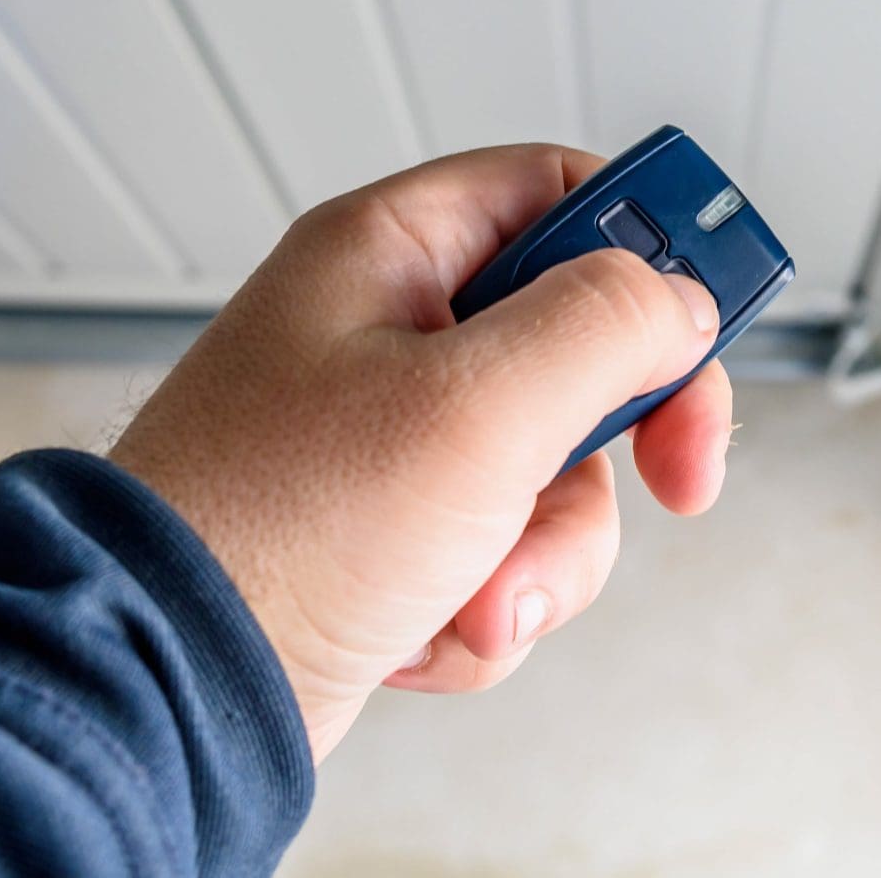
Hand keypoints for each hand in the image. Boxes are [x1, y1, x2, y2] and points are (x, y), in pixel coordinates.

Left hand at [108, 144, 732, 759]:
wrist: (166, 690)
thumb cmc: (274, 531)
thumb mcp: (478, 404)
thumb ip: (605, 326)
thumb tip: (680, 300)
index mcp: (389, 254)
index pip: (559, 192)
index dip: (651, 245)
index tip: (715, 313)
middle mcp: (387, 334)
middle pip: (580, 348)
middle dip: (613, 445)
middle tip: (672, 475)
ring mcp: (389, 442)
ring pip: (555, 471)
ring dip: (543, 550)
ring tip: (477, 590)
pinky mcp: (391, 537)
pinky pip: (505, 552)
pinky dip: (489, 604)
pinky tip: (429, 628)